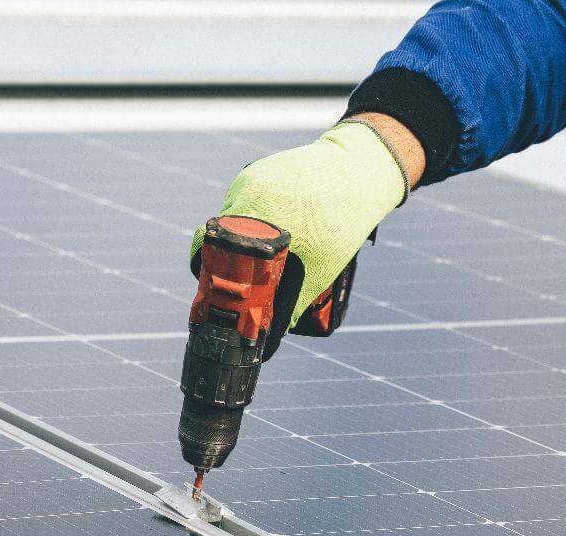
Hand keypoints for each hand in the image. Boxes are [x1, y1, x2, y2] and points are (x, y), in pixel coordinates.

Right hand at [192, 119, 415, 333]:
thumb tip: (271, 336)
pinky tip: (279, 223)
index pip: (207, 252)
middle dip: (230, 261)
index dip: (208, 274)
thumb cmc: (343, 222)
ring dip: (244, 239)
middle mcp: (244, 196)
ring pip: (231, 220)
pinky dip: (255, 219)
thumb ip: (291, 304)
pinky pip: (244, 202)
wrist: (357, 170)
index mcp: (254, 221)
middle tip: (246, 277)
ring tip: (271, 247)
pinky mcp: (255, 171)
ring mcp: (248, 181)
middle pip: (218, 239)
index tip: (216, 290)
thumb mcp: (320, 270)